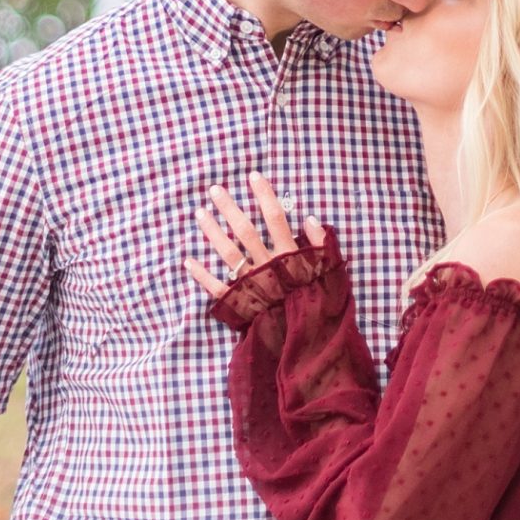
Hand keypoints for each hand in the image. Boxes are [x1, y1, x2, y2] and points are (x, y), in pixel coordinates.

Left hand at [183, 171, 322, 300]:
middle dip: (229, 208)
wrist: (309, 344)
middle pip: (245, 231)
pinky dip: (202, 275)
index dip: (265, 195)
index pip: (276, 218)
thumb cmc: (322, 306)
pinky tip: (188, 260)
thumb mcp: (331, 273)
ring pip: (229, 254)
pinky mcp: (240, 304)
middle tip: (214, 189)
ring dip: (213, 233)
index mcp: (291, 256)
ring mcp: (252, 285)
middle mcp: (268, 267)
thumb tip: (310, 218)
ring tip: (199, 213)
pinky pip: (218, 288)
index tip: (253, 175)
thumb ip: (321, 246)